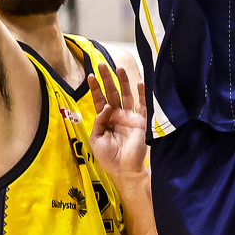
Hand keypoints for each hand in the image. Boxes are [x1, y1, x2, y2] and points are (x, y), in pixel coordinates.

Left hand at [87, 63, 148, 183]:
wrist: (125, 170)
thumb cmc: (108, 158)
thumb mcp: (96, 139)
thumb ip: (99, 121)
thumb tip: (106, 106)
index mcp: (106, 120)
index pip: (100, 100)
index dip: (96, 88)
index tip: (91, 75)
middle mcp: (118, 116)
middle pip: (112, 93)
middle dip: (107, 79)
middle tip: (102, 65)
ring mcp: (130, 118)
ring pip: (126, 95)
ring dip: (123, 82)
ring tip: (119, 68)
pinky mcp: (142, 122)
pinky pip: (143, 105)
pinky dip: (142, 94)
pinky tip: (139, 83)